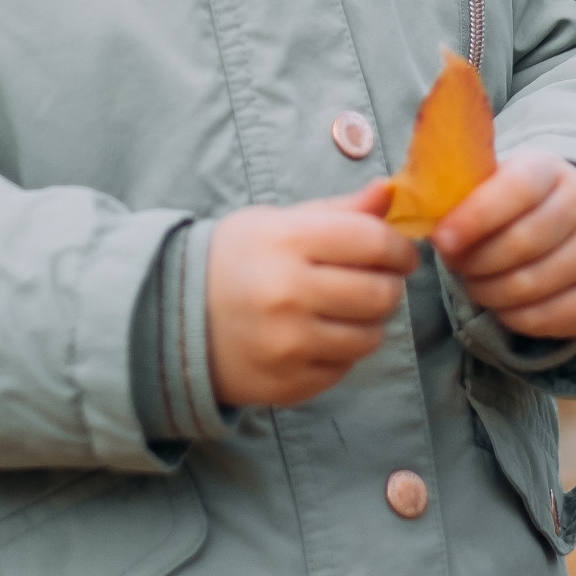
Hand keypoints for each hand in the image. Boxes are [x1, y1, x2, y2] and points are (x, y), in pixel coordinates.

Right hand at [207, 185, 420, 406]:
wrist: (174, 316)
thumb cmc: (236, 259)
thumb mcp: (277, 221)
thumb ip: (338, 211)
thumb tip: (388, 193)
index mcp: (287, 241)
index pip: (373, 242)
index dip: (399, 248)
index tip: (401, 253)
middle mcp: (288, 293)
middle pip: (380, 293)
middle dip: (390, 286)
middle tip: (377, 281)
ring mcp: (288, 344)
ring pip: (370, 336)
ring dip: (369, 321)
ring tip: (346, 309)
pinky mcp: (289, 383)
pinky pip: (346, 367)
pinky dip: (343, 351)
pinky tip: (319, 334)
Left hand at [435, 155, 575, 343]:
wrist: (564, 224)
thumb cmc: (510, 204)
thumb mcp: (489, 183)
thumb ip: (458, 194)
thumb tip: (419, 217)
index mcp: (552, 168)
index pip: (517, 190)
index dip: (476, 218)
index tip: (442, 240)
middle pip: (522, 243)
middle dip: (476, 262)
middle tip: (455, 265)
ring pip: (532, 285)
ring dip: (489, 292)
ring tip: (475, 283)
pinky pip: (546, 317)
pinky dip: (512, 317)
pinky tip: (501, 304)